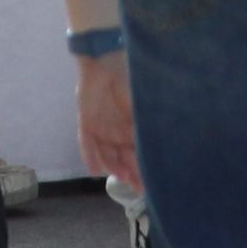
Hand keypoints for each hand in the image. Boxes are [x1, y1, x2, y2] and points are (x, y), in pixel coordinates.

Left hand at [75, 51, 140, 191]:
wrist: (104, 62)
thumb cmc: (128, 80)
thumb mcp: (141, 105)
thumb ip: (146, 126)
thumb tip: (160, 145)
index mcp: (132, 129)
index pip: (138, 153)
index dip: (144, 168)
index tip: (151, 182)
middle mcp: (117, 133)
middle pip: (123, 158)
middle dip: (130, 173)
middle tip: (137, 186)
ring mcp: (101, 130)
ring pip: (107, 155)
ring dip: (113, 166)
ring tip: (121, 177)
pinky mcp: (86, 123)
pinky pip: (87, 144)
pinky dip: (90, 157)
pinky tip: (94, 170)